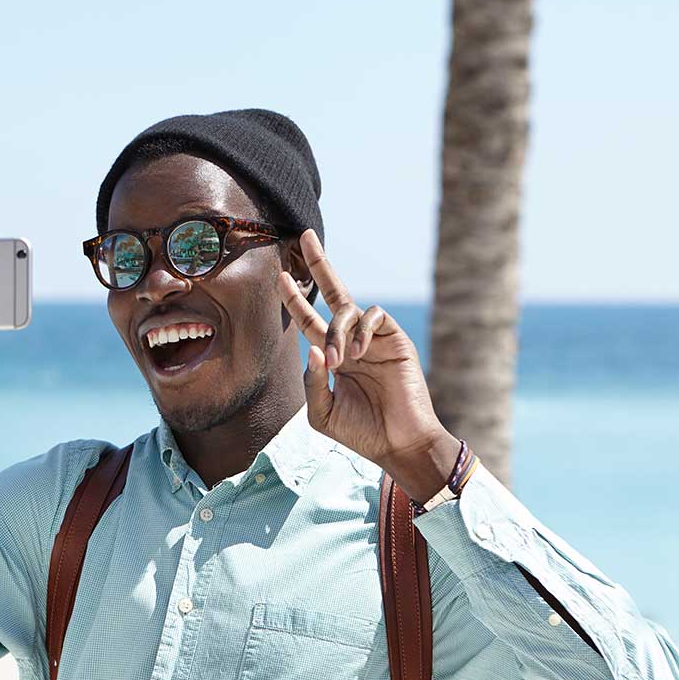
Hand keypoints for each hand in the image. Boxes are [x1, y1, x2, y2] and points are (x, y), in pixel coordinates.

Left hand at [277, 230, 461, 500]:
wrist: (398, 444)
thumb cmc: (362, 433)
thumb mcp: (323, 412)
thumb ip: (312, 381)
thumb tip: (313, 347)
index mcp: (334, 357)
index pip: (310, 320)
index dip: (295, 299)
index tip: (279, 276)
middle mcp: (353, 342)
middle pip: (334, 293)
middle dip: (319, 263)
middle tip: (304, 235)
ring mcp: (375, 338)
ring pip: (348, 310)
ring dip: (336, 332)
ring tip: (340, 362)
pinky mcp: (396, 339)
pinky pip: (375, 316)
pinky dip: (361, 330)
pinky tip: (358, 354)